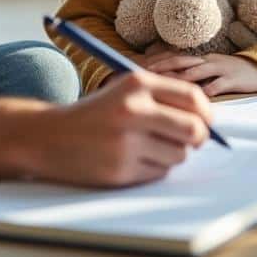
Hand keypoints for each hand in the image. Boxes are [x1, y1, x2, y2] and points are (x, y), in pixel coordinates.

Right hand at [20, 71, 210, 186]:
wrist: (48, 136)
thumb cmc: (97, 113)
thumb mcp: (126, 91)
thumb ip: (165, 99)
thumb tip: (209, 122)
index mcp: (136, 83)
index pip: (193, 98)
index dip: (207, 113)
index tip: (206, 121)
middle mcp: (132, 110)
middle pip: (194, 130)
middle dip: (199, 138)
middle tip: (191, 140)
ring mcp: (126, 142)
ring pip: (179, 154)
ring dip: (172, 154)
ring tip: (148, 147)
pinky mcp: (120, 170)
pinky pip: (159, 172)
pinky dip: (153, 168)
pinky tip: (131, 159)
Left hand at [146, 52, 256, 96]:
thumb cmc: (227, 75)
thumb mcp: (207, 72)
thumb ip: (188, 77)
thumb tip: (162, 86)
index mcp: (199, 59)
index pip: (174, 57)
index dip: (157, 62)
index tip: (140, 69)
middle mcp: (207, 60)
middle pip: (183, 61)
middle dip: (165, 68)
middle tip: (148, 76)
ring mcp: (221, 68)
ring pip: (200, 70)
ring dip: (183, 78)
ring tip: (168, 86)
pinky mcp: (234, 78)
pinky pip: (220, 83)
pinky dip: (209, 89)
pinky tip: (199, 98)